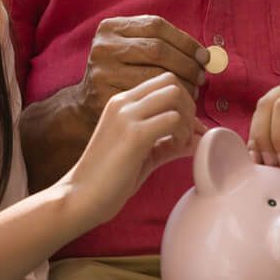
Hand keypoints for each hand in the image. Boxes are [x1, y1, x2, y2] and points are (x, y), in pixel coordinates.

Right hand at [64, 71, 200, 225]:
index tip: (187, 129)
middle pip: (172, 83)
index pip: (163, 82)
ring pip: (175, 95)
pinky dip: (182, 133)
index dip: (183, 102)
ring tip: (179, 143)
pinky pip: (172, 119)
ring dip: (187, 118)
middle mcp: (123, 103)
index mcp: (122, 103)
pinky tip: (174, 149)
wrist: (80, 196)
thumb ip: (168, 143)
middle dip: (189, 107)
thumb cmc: (109, 179)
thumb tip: (199, 139)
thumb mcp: (143, 154)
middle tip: (186, 135)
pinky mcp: (134, 135)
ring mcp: (127, 116)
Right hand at [76, 16, 207, 123]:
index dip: (185, 40)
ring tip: (193, 91)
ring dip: (182, 83)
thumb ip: (158, 44)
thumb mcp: (129, 51)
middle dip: (186, 63)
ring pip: (155, 74)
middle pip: (158, 49)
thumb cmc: (119, 76)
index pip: (156, 25)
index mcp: (110, 27)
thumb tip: (203, 54)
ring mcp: (102, 72)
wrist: (85, 106)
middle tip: (201, 77)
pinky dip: (168, 99)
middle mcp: (103, 46)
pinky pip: (147, 96)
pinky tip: (177, 103)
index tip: (203, 56)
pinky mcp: (105, 97)